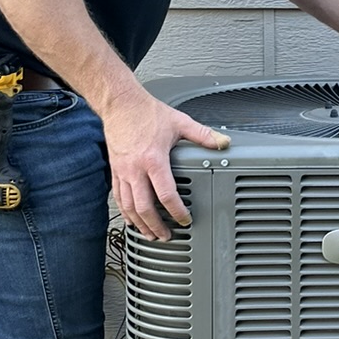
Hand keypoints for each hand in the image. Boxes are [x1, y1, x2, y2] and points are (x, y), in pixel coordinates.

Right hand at [102, 87, 228, 241]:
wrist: (120, 103)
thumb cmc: (146, 112)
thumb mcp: (179, 122)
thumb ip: (202, 135)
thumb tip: (223, 143)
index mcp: (154, 159)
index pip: (166, 194)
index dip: (177, 211)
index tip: (185, 219)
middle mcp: (136, 168)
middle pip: (144, 207)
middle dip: (156, 225)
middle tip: (167, 235)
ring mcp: (123, 171)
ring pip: (129, 206)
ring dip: (140, 224)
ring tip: (150, 234)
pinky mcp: (115, 170)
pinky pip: (118, 197)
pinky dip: (125, 212)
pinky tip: (131, 220)